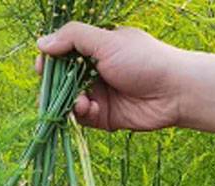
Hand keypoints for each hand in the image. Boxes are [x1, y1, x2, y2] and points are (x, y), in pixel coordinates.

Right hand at [37, 23, 214, 138]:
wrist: (173, 91)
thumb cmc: (144, 60)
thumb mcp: (107, 41)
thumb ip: (74, 38)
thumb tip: (41, 42)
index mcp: (96, 48)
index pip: (63, 53)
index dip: (50, 60)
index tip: (42, 66)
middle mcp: (94, 71)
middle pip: (61, 80)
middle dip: (54, 87)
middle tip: (50, 92)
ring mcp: (98, 94)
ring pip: (68, 101)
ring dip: (68, 103)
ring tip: (79, 102)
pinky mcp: (103, 116)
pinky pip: (82, 118)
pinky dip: (82, 114)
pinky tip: (91, 109)